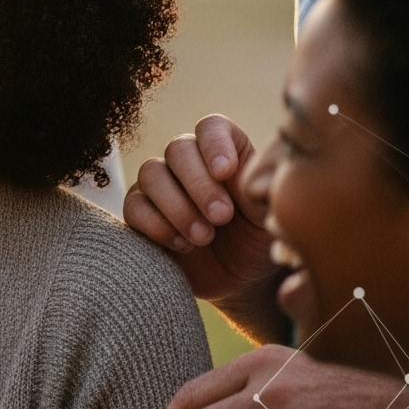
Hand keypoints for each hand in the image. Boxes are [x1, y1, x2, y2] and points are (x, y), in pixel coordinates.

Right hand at [123, 116, 280, 327]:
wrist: (240, 280)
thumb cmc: (261, 242)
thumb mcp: (273, 217)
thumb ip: (264, 191)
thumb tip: (251, 178)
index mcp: (226, 152)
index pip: (211, 127)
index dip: (214, 144)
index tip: (225, 172)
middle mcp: (190, 163)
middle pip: (178, 148)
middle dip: (198, 184)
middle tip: (221, 217)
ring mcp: (161, 186)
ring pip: (151, 173)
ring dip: (177, 206)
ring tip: (204, 237)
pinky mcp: (141, 213)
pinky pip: (134, 206)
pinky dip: (156, 225)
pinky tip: (183, 245)